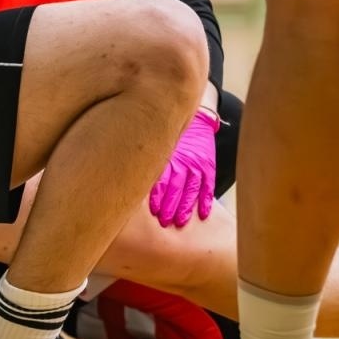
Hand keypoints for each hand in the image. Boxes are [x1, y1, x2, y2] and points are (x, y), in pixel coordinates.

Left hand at [148, 108, 219, 227]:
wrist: (197, 117)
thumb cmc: (172, 137)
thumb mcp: (159, 143)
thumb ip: (150, 161)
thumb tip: (130, 180)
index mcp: (169, 154)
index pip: (162, 177)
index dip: (158, 194)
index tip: (153, 210)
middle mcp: (184, 159)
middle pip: (177, 185)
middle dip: (170, 204)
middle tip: (164, 221)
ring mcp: (198, 163)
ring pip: (192, 187)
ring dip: (186, 206)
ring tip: (180, 221)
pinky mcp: (209, 166)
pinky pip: (209, 185)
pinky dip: (206, 200)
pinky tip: (203, 213)